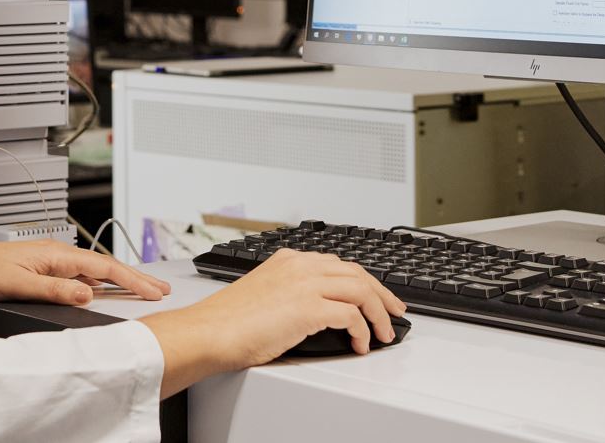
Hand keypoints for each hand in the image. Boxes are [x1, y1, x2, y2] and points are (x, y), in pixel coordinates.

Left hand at [0, 240, 170, 306]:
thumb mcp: (18, 285)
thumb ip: (54, 290)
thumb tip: (88, 295)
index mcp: (55, 253)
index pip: (103, 267)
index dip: (131, 280)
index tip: (153, 290)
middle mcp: (56, 254)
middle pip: (104, 265)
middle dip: (135, 277)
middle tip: (160, 288)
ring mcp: (51, 261)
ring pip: (94, 271)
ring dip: (120, 280)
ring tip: (143, 289)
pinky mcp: (44, 269)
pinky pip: (80, 276)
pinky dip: (100, 283)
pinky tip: (105, 290)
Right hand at [139, 249, 404, 396]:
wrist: (209, 331)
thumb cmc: (228, 321)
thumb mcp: (264, 293)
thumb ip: (291, 291)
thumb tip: (317, 311)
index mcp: (289, 259)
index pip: (338, 264)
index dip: (363, 280)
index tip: (376, 295)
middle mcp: (300, 265)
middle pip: (357, 272)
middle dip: (382, 294)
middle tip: (395, 312)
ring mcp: (305, 284)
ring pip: (361, 289)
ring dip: (378, 314)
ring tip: (384, 333)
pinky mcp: (309, 307)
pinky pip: (352, 315)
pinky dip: (363, 330)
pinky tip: (360, 344)